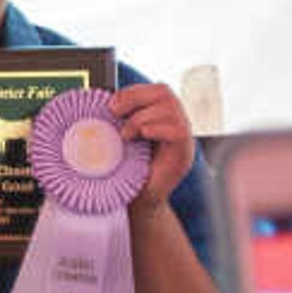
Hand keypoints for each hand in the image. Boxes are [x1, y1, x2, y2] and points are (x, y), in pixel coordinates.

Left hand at [110, 80, 195, 206]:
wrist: (139, 202)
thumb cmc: (129, 171)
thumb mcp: (124, 139)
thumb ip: (123, 119)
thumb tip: (107, 100)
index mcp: (164, 118)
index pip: (159, 90)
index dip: (135, 91)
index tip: (112, 103)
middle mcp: (178, 124)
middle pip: (165, 92)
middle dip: (135, 98)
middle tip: (114, 112)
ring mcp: (184, 139)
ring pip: (171, 109)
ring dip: (141, 117)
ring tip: (126, 134)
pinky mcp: (184, 154)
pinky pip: (178, 131)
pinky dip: (156, 129)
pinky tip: (142, 137)